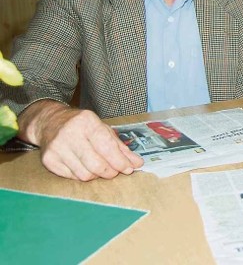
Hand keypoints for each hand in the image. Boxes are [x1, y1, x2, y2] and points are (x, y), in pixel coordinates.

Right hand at [22, 102, 143, 180]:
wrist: (50, 122)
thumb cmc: (81, 126)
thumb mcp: (103, 129)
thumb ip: (120, 147)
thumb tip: (137, 164)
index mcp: (86, 122)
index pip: (106, 147)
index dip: (120, 162)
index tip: (129, 168)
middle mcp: (70, 133)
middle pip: (96, 165)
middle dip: (110, 172)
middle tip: (115, 171)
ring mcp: (57, 148)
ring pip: (84, 175)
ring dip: (97, 175)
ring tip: (99, 167)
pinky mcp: (48, 160)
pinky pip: (72, 177)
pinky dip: (83, 175)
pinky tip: (84, 166)